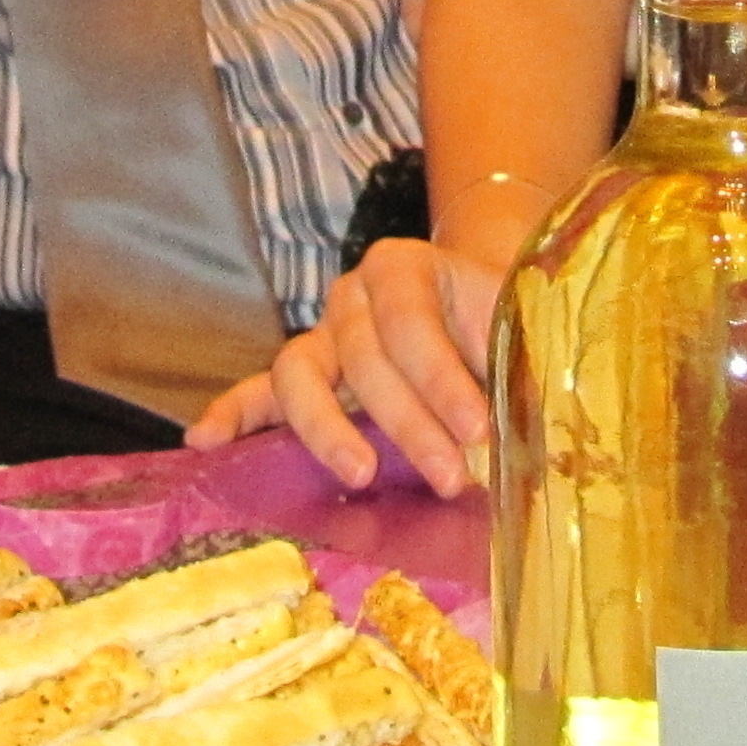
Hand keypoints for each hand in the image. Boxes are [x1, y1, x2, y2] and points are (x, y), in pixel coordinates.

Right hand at [184, 238, 502, 496]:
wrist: (478, 302)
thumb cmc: (499, 321)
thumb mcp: (518, 325)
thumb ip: (521, 364)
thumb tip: (541, 430)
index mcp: (404, 268)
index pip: (412, 323)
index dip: (443, 379)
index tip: (479, 430)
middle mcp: (352, 294)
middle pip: (363, 357)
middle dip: (408, 423)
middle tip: (451, 478)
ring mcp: (321, 334)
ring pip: (301, 374)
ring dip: (328, 430)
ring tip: (358, 475)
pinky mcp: (304, 373)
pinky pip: (259, 391)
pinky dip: (234, 415)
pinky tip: (205, 443)